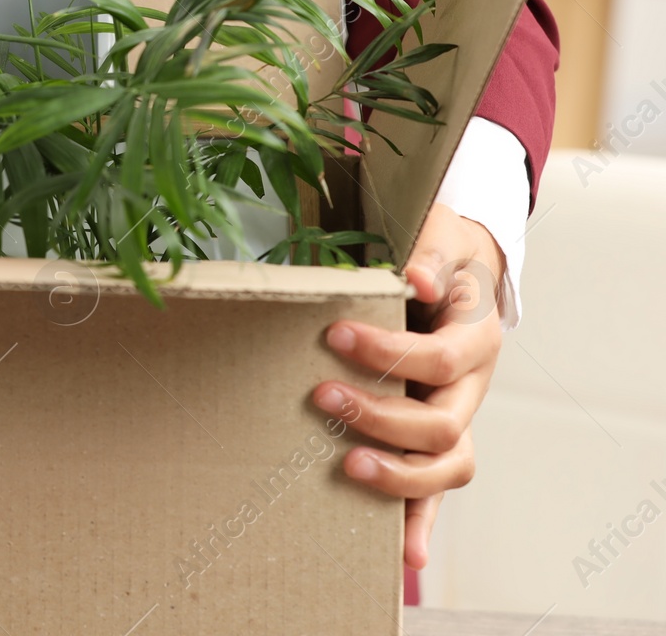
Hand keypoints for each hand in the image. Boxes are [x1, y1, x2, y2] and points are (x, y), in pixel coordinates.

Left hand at [312, 202, 504, 569]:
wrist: (461, 271)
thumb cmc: (443, 254)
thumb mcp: (442, 236)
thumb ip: (430, 252)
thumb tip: (414, 275)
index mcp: (475, 336)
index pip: (441, 357)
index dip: (391, 353)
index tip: (336, 333)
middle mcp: (472, 386)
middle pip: (441, 422)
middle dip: (381, 415)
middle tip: (322, 395)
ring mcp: (455, 418)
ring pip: (445, 465)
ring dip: (398, 475)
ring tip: (347, 466)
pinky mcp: (435, 441)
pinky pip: (435, 492)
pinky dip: (420, 525)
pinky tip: (405, 560)